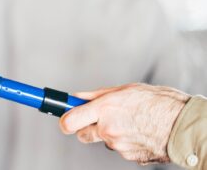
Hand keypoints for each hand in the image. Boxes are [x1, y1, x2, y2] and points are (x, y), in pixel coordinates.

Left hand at [59, 83, 189, 164]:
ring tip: (128, 122)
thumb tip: (77, 96)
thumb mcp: (124, 89)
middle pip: (81, 134)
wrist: (184, 125)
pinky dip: (124, 141)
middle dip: (85, 127)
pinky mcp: (129, 156)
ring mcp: (118, 145)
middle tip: (96, 118)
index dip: (63, 120)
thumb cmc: (159, 103)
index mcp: (104, 109)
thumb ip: (96, 95)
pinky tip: (137, 131)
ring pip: (102, 140)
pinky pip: (119, 148)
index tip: (62, 117)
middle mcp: (108, 129)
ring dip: (108, 133)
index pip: (69, 121)